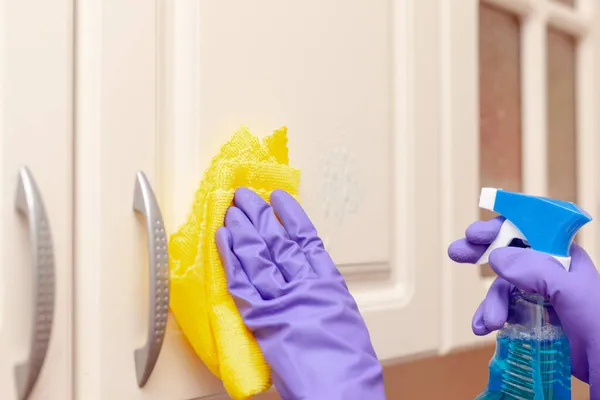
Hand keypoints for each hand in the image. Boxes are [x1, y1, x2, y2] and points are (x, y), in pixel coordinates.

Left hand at [216, 188, 384, 399]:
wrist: (341, 393)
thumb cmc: (349, 367)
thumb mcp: (344, 322)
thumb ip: (322, 297)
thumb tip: (307, 284)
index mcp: (329, 285)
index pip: (306, 239)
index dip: (291, 216)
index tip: (280, 199)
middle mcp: (306, 285)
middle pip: (278, 242)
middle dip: (261, 216)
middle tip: (247, 196)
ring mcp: (283, 300)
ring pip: (258, 255)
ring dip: (243, 229)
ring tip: (233, 209)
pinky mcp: (262, 319)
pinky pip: (241, 282)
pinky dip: (230, 258)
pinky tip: (223, 239)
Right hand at [448, 217, 599, 397]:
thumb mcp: (575, 297)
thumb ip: (540, 272)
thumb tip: (497, 257)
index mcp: (568, 260)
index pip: (532, 230)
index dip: (502, 228)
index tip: (476, 234)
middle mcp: (555, 274)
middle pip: (512, 254)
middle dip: (484, 253)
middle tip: (457, 252)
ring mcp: (545, 298)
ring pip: (505, 287)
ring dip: (491, 302)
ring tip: (489, 322)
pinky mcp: (538, 320)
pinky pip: (507, 310)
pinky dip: (491, 316)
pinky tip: (484, 328)